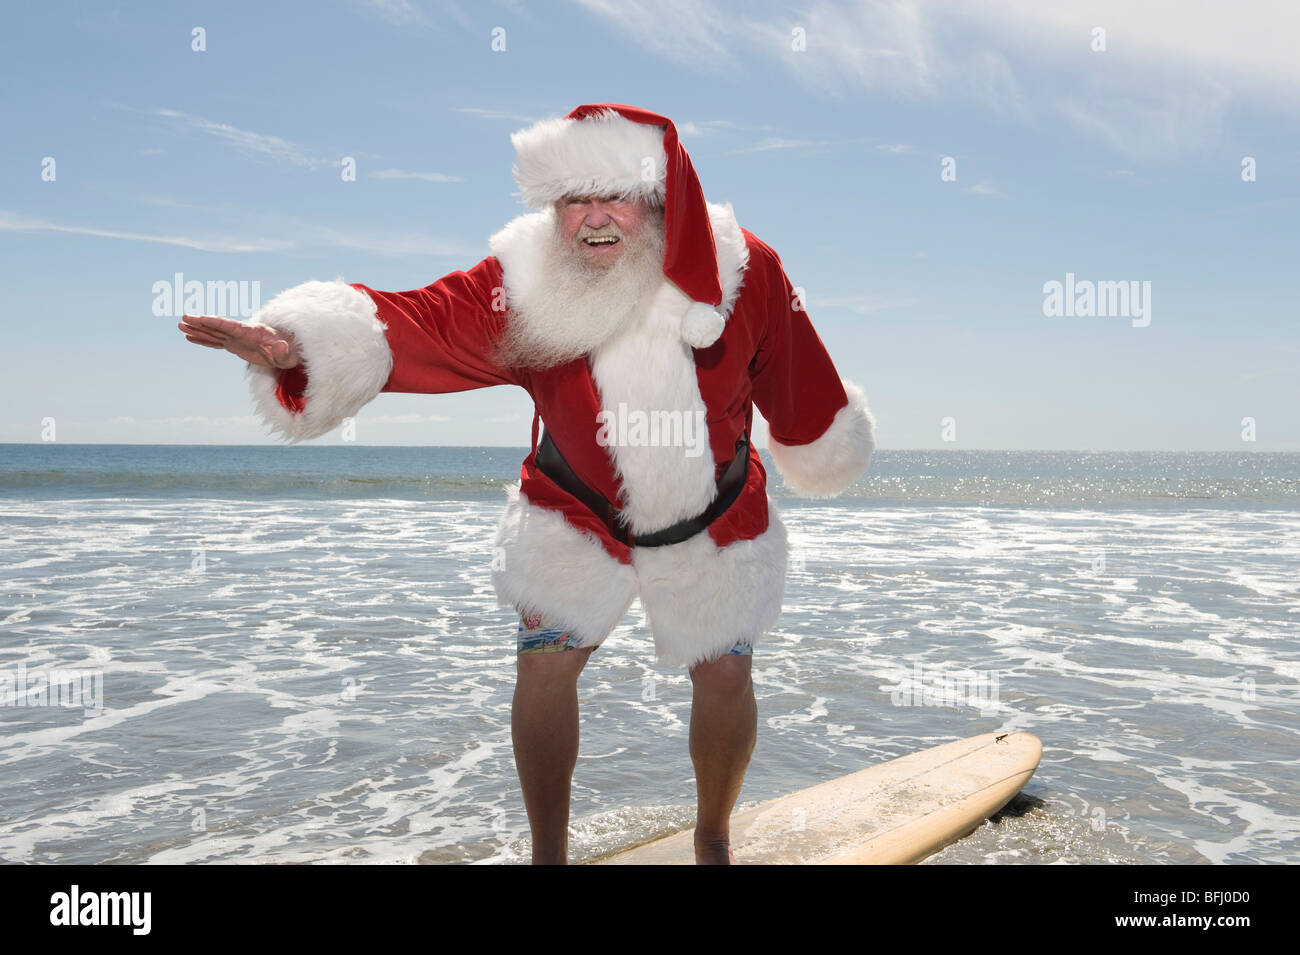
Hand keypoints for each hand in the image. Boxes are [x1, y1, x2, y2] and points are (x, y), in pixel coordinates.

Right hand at [177, 314, 301, 368]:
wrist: (291, 350)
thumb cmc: (290, 351)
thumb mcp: (288, 354)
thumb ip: (283, 351)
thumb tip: (281, 347)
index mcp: (252, 332)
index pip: (231, 325)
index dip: (215, 322)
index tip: (201, 318)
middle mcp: (241, 333)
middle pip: (218, 327)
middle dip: (201, 323)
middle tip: (183, 318)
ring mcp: (237, 339)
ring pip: (213, 333)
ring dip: (197, 330)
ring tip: (180, 325)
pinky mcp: (235, 345)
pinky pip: (216, 342)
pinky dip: (203, 339)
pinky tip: (190, 337)